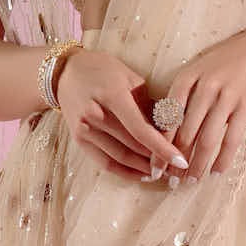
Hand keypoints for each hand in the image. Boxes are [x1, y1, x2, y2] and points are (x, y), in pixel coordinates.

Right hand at [55, 45, 190, 181]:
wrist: (65, 73)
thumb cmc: (103, 71)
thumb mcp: (130, 78)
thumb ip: (149, 104)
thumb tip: (171, 129)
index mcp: (111, 94)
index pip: (140, 129)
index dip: (162, 147)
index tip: (180, 160)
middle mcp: (95, 114)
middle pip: (131, 146)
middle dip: (157, 159)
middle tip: (177, 168)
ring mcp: (84, 129)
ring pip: (120, 157)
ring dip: (143, 168)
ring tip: (164, 173)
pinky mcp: (79, 140)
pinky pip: (105, 163)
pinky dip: (125, 172)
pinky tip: (142, 175)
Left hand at [155, 24, 245, 179]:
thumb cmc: (228, 59)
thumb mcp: (199, 67)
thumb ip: (184, 93)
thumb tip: (166, 128)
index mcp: (187, 77)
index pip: (167, 118)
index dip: (158, 145)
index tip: (154, 165)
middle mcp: (204, 87)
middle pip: (185, 133)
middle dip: (175, 161)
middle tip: (170, 181)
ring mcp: (226, 97)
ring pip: (206, 140)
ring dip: (197, 165)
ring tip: (191, 181)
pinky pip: (231, 140)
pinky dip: (223, 159)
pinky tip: (216, 172)